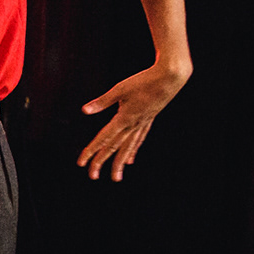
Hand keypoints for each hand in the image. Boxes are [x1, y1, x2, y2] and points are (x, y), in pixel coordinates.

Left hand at [76, 60, 189, 180]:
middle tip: (92, 176)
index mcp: (124, 118)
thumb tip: (85, 111)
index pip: (103, 139)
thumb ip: (103, 101)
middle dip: (102, 162)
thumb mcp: (120, 89)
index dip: (91, 151)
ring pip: (128, 147)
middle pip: (114, 147)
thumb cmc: (144, 80)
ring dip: (120, 162)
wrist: (171, 77)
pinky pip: (139, 140)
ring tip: (116, 176)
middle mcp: (133, 125)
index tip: (82, 163)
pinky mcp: (149, 120)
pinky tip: (130, 159)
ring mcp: (143, 124)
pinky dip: (133, 150)